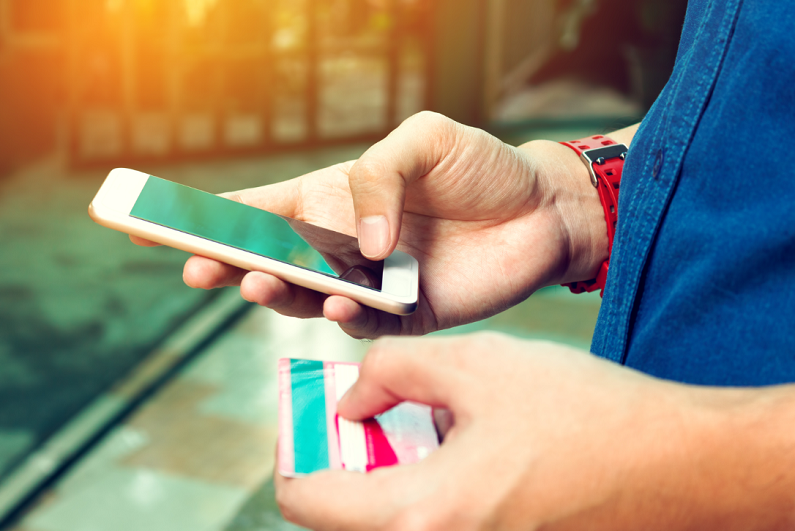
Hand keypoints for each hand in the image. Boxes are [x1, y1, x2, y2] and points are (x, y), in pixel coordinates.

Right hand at [135, 112, 606, 337]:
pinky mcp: (406, 317)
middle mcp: (343, 247)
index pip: (258, 209)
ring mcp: (369, 285)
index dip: (204, 218)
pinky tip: (334, 301)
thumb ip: (378, 177)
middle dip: (227, 266)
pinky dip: (341, 317)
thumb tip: (357, 240)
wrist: (542, 210)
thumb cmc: (481, 167)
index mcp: (335, 200)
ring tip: (257, 279)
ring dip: (277, 293)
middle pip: (268, 261)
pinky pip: (361, 325)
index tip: (150, 226)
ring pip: (304, 299)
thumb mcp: (424, 141)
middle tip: (199, 268)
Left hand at [274, 333, 792, 530]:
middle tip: (367, 415)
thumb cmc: (588, 415)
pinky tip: (458, 447)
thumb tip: (355, 393)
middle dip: (344, 462)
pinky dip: (423, 491)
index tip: (307, 421)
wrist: (676, 464)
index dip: (294, 453)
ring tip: (419, 423)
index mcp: (425, 515)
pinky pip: (432, 526)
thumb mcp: (481, 364)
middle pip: (344, 520)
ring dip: (384, 476)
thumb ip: (395, 368)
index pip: (306, 503)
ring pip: (389, 523)